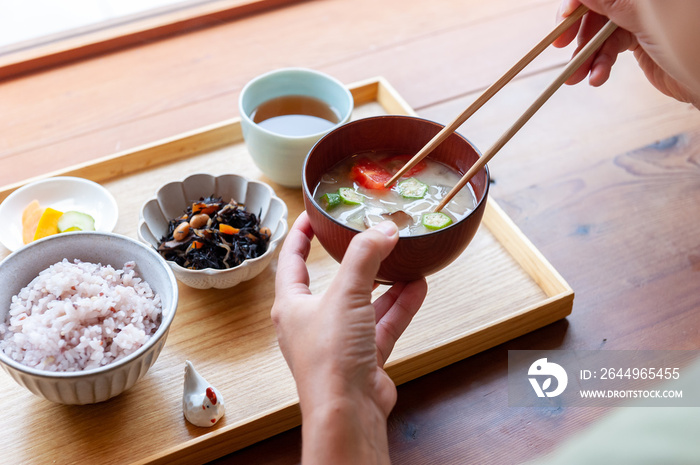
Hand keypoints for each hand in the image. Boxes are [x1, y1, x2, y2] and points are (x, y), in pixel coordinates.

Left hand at [271, 212, 427, 464]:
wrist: (348, 412)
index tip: (313, 215)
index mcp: (292, 305)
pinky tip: (417, 287)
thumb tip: (383, 230)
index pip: (292, 260)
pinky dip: (400, 305)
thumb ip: (365, 258)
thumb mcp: (346, 295)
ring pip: (364, 302)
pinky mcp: (364, 356)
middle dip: (355, 259)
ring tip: (404, 259)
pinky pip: (384, 323)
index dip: (301, 234)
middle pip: (335, 280)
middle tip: (369, 235)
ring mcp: (340, 340)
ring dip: (385, 282)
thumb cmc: (329, 360)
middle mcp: (313, 321)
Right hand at [553, 0, 699, 107]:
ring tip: (576, 76)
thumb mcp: (646, 15)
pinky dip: (601, 64)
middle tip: (560, 46)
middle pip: (598, 6)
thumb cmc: (692, 43)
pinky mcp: (642, 39)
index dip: (578, 1)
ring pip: (602, 30)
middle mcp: (643, 0)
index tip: (564, 19)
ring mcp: (642, 17)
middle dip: (578, 29)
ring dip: (586, 55)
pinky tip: (598, 77)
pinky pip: (612, 47)